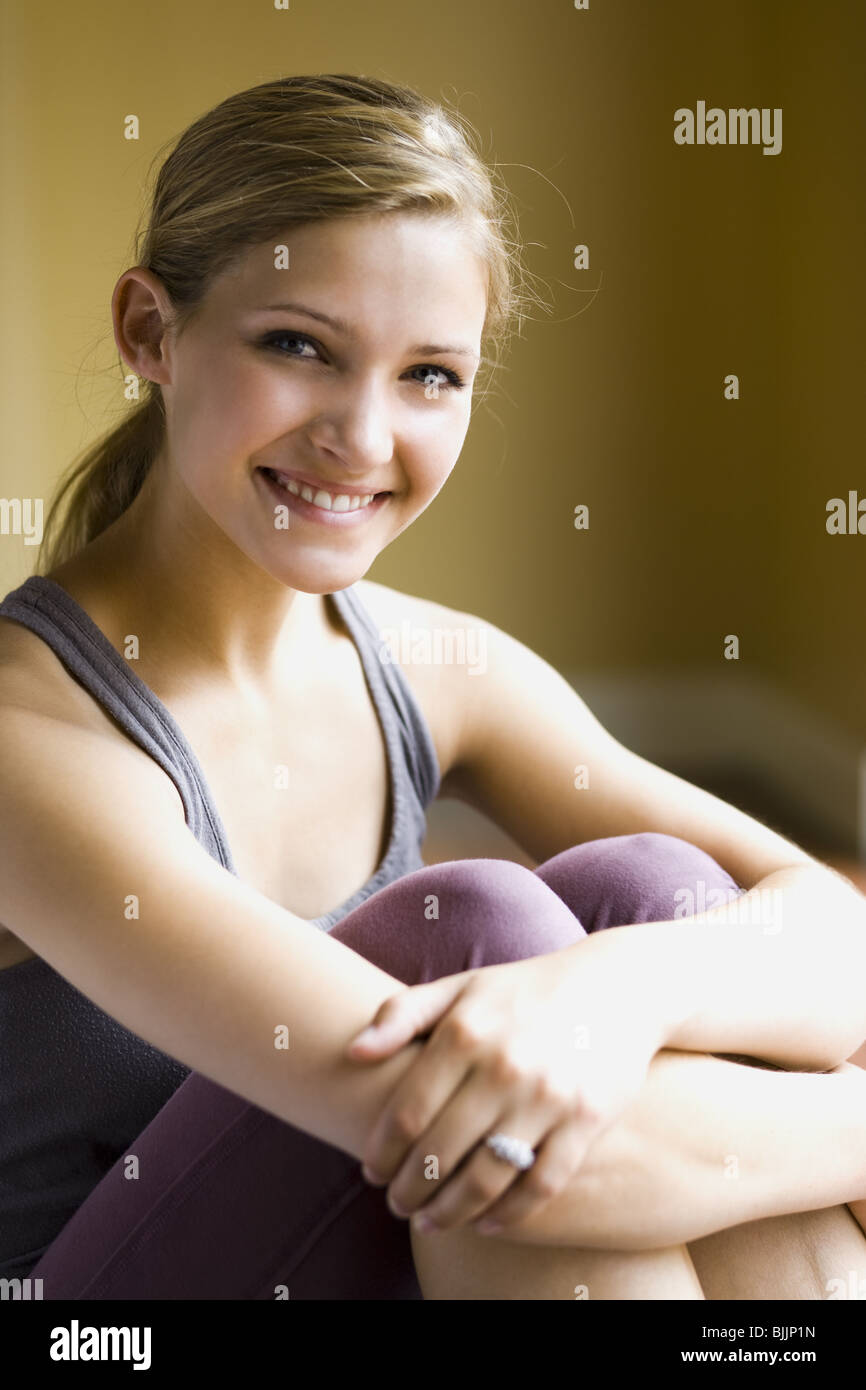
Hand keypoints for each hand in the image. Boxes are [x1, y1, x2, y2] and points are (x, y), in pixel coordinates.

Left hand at [345, 931, 666, 1235]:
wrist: (619, 986)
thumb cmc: (525, 990)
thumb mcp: (462, 987)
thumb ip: (403, 1014)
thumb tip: (353, 1052)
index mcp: (465, 1032)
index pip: (407, 1113)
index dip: (382, 1153)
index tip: (371, 1172)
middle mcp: (503, 1065)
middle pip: (439, 1152)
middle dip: (409, 1189)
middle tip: (397, 1204)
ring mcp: (547, 1095)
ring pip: (486, 1178)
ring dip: (450, 1212)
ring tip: (430, 1221)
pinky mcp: (587, 1119)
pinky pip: (541, 1184)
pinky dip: (510, 1213)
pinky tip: (486, 1222)